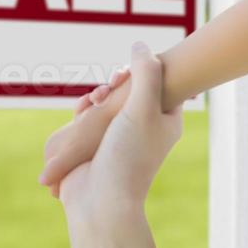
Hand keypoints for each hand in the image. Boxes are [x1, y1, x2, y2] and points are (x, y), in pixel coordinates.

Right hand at [56, 42, 182, 216]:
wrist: (101, 203)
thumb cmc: (129, 156)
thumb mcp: (143, 107)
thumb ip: (145, 72)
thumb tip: (141, 44)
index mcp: (165, 120)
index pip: (161, 84)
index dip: (145, 70)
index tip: (128, 70)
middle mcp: (143, 128)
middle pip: (130, 91)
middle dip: (115, 85)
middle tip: (109, 85)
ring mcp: (117, 138)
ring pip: (106, 102)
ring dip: (97, 96)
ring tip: (94, 100)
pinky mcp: (93, 145)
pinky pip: (87, 118)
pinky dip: (83, 111)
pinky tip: (82, 111)